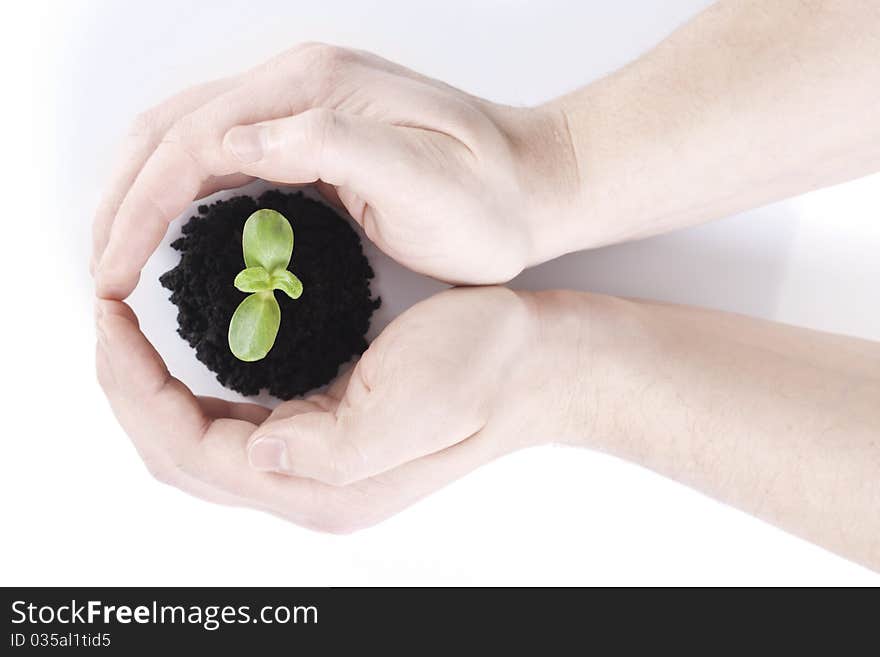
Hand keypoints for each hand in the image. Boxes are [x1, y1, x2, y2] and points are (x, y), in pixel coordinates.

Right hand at [92, 43, 576, 297]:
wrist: (536, 187)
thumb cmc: (490, 199)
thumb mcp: (420, 181)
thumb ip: (330, 148)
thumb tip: (236, 142)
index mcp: (312, 88)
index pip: (193, 142)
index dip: (140, 209)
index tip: (111, 271)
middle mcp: (297, 84)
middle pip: (172, 130)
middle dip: (122, 198)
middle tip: (100, 267)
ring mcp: (303, 104)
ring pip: (188, 137)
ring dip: (141, 189)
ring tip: (116, 249)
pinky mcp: (313, 132)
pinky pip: (225, 153)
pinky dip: (182, 187)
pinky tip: (171, 221)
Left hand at [95, 286, 585, 531]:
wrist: (538, 366)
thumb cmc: (486, 368)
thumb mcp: (415, 401)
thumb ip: (331, 447)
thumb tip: (254, 451)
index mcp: (322, 485)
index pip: (190, 447)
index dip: (135, 386)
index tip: (110, 316)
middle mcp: (309, 487)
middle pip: (179, 456)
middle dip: (127, 391)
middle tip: (106, 321)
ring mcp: (315, 466)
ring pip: (198, 446)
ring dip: (151, 395)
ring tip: (130, 338)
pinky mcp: (324, 439)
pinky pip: (230, 428)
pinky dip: (191, 393)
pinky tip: (189, 358)